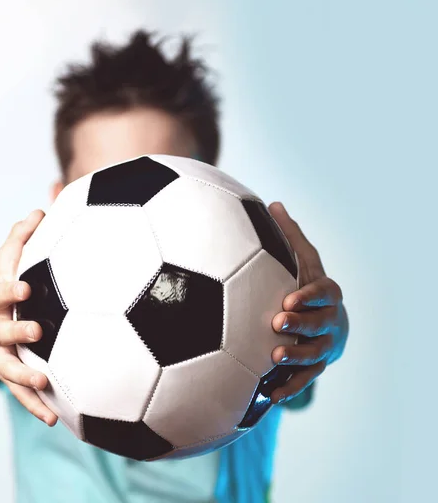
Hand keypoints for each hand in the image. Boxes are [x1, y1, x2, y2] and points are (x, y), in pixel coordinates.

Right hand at [0, 209, 57, 425]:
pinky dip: (34, 405)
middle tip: (36, 332)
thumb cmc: (8, 285)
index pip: (0, 290)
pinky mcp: (10, 374)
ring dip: (23, 376)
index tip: (26, 288)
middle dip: (15, 332)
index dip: (9, 289)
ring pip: (6, 367)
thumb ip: (23, 237)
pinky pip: (20, 393)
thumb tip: (41, 208)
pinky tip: (54, 418)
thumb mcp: (11, 261)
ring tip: (43, 383)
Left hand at [267, 202, 348, 404]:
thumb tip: (273, 204)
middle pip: (319, 325)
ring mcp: (323, 346)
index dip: (309, 296)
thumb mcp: (302, 259)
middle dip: (300, 325)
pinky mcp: (314, 367)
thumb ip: (289, 236)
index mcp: (326, 293)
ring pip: (313, 355)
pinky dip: (289, 388)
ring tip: (273, 359)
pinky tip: (270, 395)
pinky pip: (304, 380)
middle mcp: (329, 321)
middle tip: (277, 324)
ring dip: (295, 358)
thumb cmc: (307, 284)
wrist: (326, 319)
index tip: (289, 298)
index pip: (323, 292)